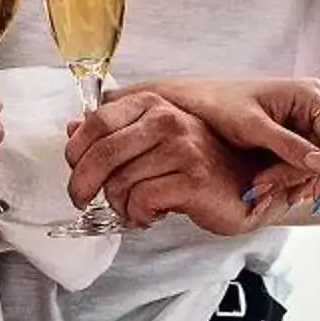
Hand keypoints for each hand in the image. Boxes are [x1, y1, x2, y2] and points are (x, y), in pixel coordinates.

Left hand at [64, 88, 267, 234]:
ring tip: (135, 207)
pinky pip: (142, 201)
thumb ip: (114, 132)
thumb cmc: (197, 165)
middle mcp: (168, 120)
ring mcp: (183, 148)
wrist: (246, 187)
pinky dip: (139, 215)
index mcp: (153, 105)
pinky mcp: (193, 180)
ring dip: (119, 205)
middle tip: (83, 200)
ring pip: (120, 183)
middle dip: (83, 184)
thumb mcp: (153, 142)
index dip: (76, 151)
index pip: (96, 122)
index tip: (74, 170)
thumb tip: (72, 128)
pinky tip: (152, 214)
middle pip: (102, 154)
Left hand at [127, 76, 319, 222]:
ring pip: (312, 163)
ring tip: (258, 190)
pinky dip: (284, 176)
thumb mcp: (253, 127)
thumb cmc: (218, 105)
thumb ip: (290, 146)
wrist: (193, 101)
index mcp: (311, 95)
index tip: (309, 194)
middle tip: (264, 191)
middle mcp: (314, 106)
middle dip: (299, 177)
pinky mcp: (292, 136)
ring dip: (289, 180)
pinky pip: (300, 162)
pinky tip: (264, 185)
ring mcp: (304, 121)